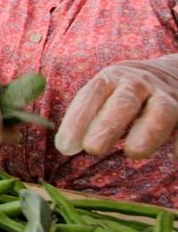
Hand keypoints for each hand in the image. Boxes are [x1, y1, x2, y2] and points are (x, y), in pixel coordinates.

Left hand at [55, 55, 177, 159]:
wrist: (173, 73)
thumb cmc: (125, 92)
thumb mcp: (105, 92)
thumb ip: (86, 114)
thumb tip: (66, 146)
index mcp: (112, 78)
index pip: (91, 95)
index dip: (77, 120)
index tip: (64, 146)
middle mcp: (140, 84)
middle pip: (124, 102)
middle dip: (108, 125)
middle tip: (92, 149)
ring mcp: (168, 96)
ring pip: (161, 112)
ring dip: (147, 133)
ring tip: (132, 153)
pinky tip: (174, 158)